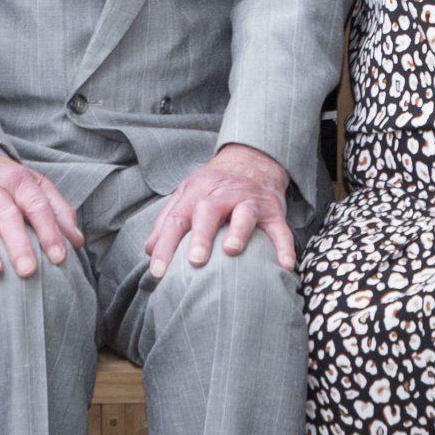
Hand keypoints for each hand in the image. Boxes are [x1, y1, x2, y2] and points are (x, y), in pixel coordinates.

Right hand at [0, 155, 85, 292]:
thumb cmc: (7, 182)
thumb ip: (58, 210)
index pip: (37, 205)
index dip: (49, 231)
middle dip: (18, 243)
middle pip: (6, 214)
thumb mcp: (36, 185)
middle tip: (28, 270)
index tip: (59, 257)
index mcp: (19, 180)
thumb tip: (76, 241)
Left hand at [143, 144, 294, 280]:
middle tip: (195, 261)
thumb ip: (168, 222)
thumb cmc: (214, 188)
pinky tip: (285, 265)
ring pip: (244, 214)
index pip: (176, 219)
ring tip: (232, 251)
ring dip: (238, 231)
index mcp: (197, 193)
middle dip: (201, 236)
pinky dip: (284, 247)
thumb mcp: (187, 196)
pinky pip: (280, 229)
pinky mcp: (273, 211)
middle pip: (209, 211)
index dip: (166, 247)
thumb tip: (150, 250)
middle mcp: (223, 194)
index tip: (158, 273)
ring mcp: (250, 201)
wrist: (252, 161)